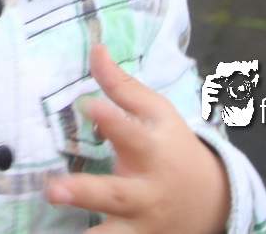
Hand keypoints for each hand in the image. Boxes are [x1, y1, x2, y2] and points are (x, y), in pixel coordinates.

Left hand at [44, 45, 231, 233]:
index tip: (89, 105)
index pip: (131, 134)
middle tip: (54, 190)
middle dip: (85, 193)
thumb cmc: (171, 148)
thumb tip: (95, 49)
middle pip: (115, 194)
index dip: (112, 121)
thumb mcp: (157, 114)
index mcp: (150, 152)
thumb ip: (122, 87)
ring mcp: (140, 224)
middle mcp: (145, 191)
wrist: (211, 202)